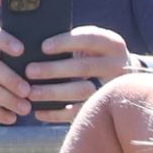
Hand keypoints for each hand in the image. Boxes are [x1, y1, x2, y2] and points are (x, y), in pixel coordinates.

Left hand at [19, 25, 133, 120]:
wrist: (124, 85)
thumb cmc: (95, 59)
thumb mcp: (92, 47)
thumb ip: (74, 43)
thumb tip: (37, 46)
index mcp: (113, 44)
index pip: (89, 38)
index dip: (66, 42)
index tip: (43, 47)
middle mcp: (117, 66)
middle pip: (83, 67)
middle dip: (54, 69)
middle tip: (29, 71)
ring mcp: (112, 90)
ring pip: (81, 91)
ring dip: (53, 93)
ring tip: (31, 93)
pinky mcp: (104, 110)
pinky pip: (78, 113)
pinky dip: (56, 113)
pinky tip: (38, 111)